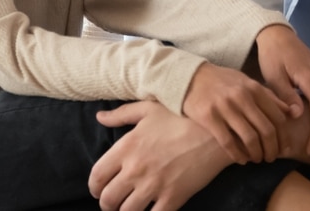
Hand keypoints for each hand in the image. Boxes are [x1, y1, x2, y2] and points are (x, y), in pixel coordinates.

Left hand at [89, 101, 231, 210]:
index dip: (94, 187)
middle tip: (113, 204)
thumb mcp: (148, 109)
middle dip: (107, 205)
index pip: (97, 176)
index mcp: (126, 147)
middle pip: (108, 200)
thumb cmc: (180, 116)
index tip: (99, 189)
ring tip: (130, 209)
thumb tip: (99, 117)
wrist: (214, 130)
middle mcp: (135, 169)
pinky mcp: (173, 197)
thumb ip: (121, 114)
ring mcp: (154, 185)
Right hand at [181, 61, 291, 163]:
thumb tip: (293, 112)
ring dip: (256, 154)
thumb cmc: (222, 82)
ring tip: (257, 159)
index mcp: (254, 88)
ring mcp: (225, 107)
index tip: (283, 147)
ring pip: (249, 138)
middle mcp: (242, 97)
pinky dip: (238, 155)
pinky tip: (241, 159)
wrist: (190, 77)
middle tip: (271, 158)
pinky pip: (228, 142)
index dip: (284, 136)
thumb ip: (269, 97)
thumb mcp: (247, 82)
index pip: (278, 117)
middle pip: (266, 130)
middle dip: (272, 149)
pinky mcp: (209, 117)